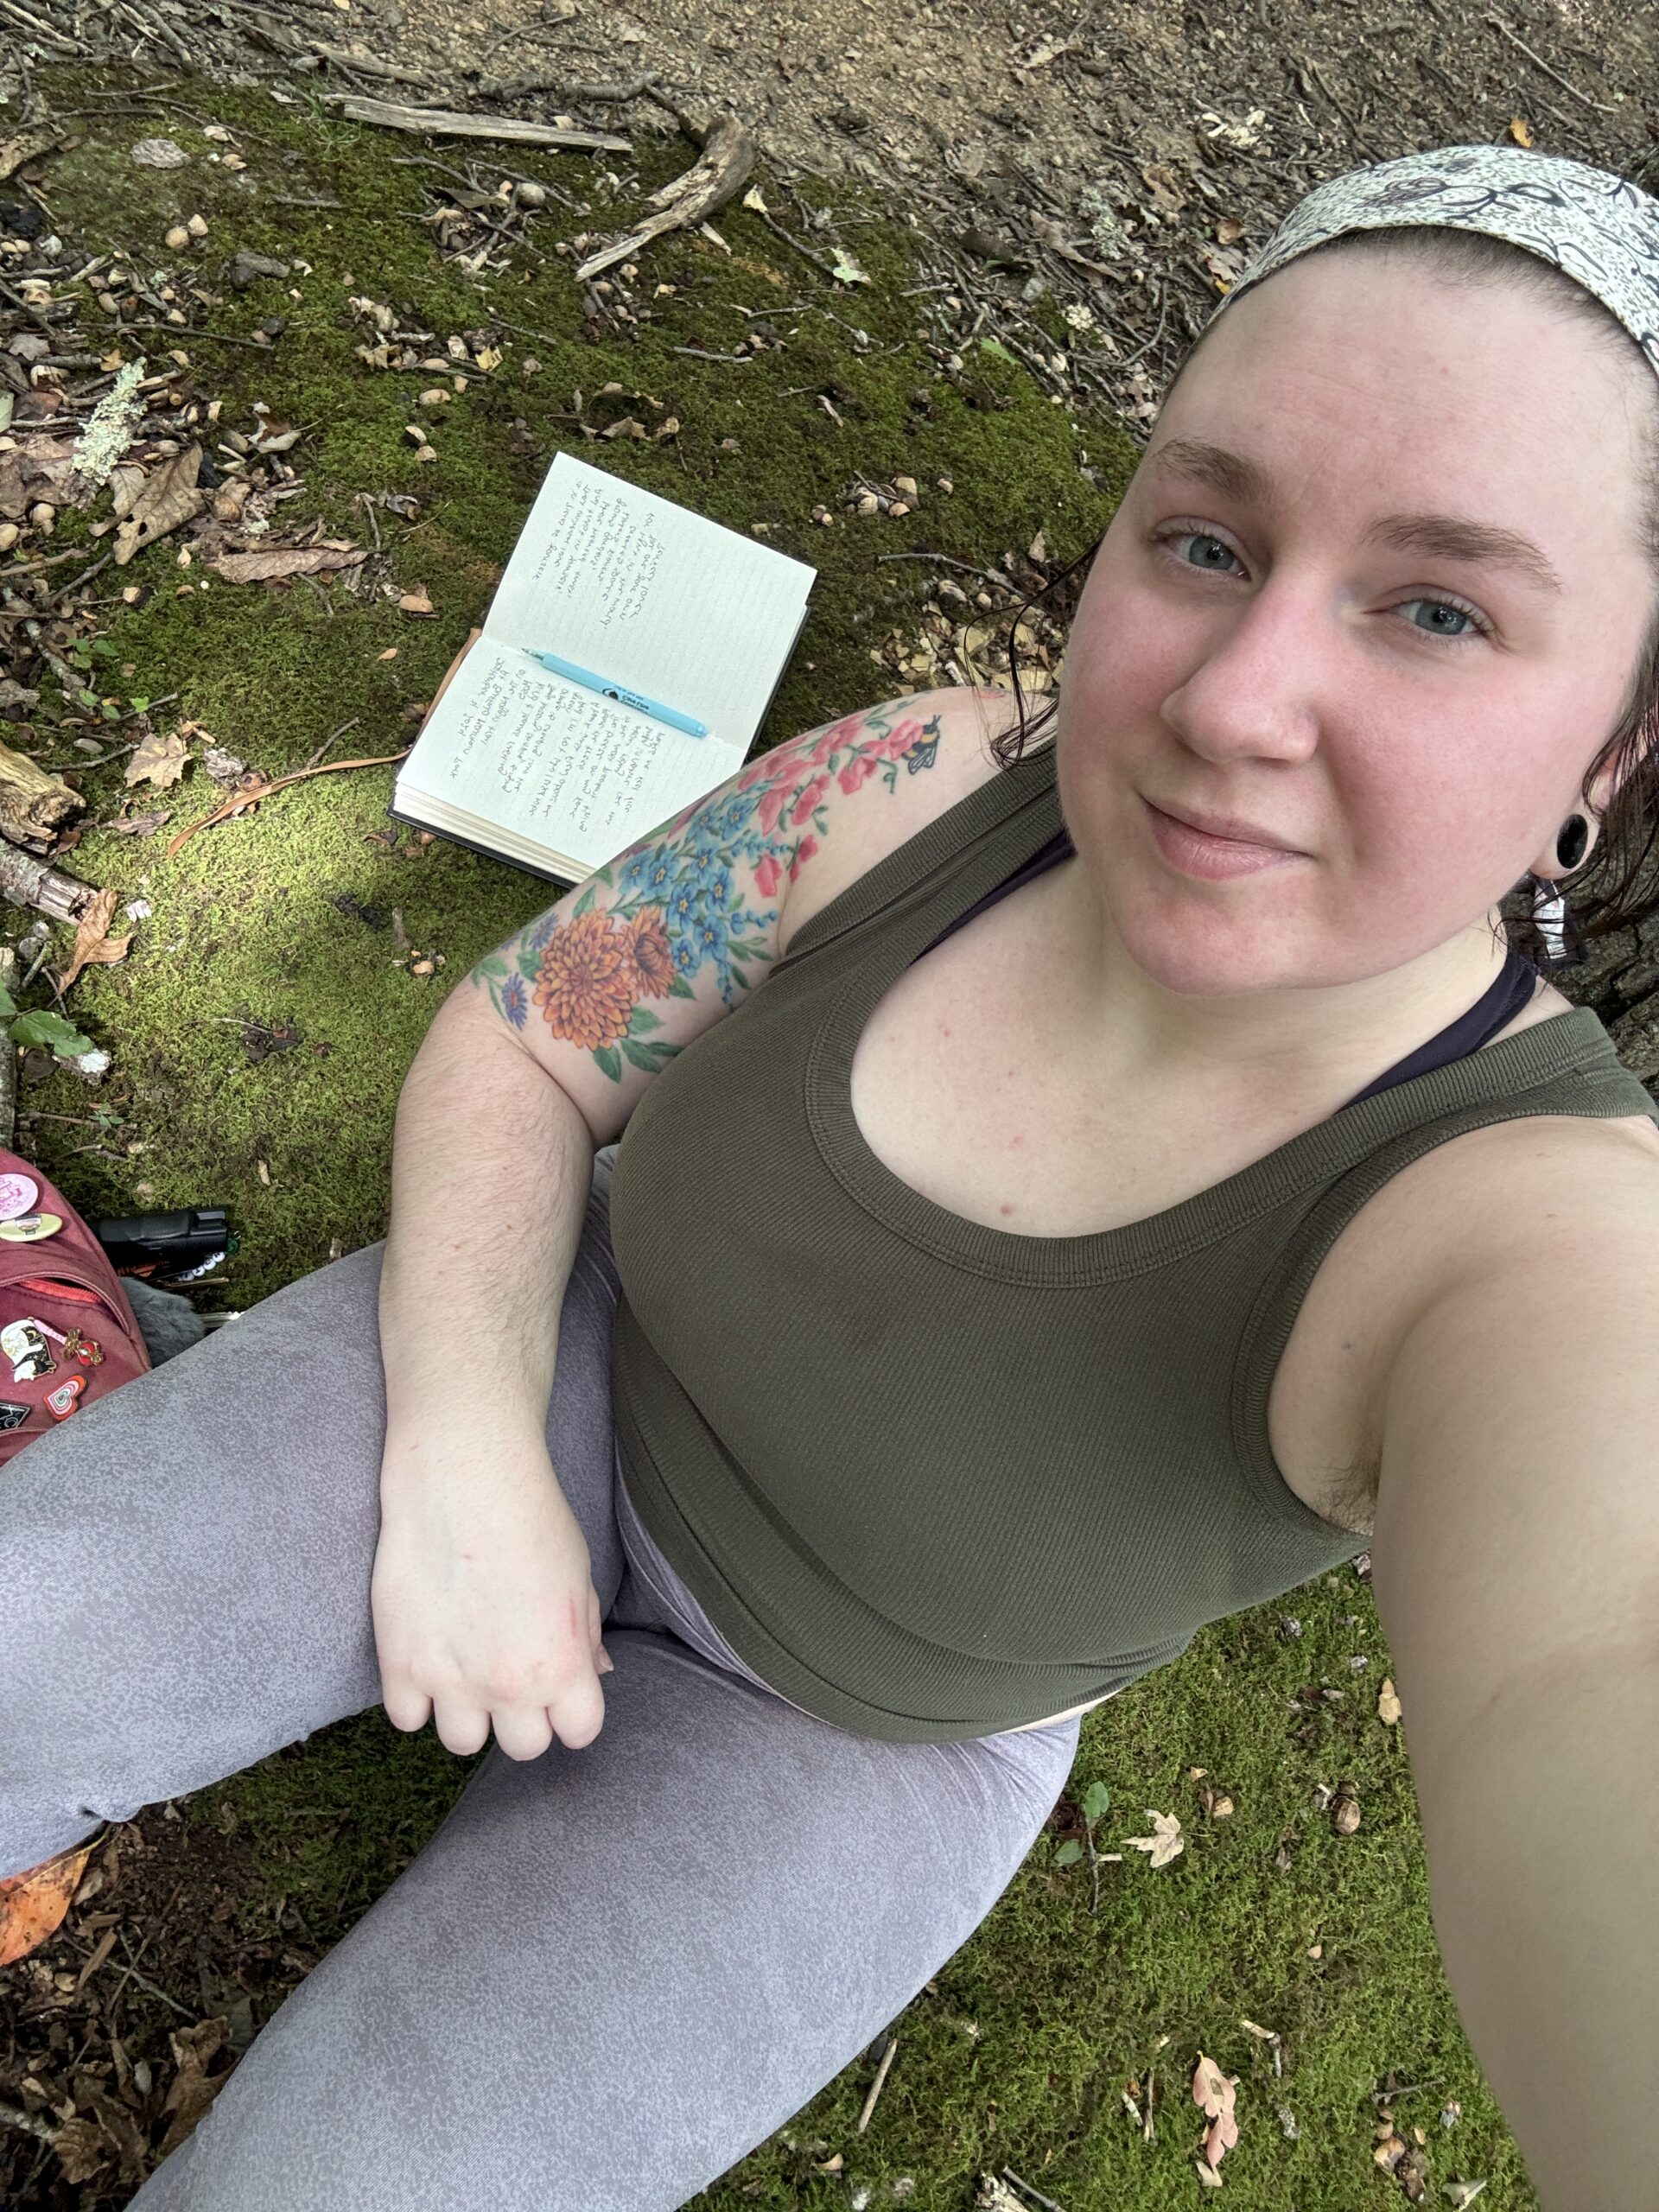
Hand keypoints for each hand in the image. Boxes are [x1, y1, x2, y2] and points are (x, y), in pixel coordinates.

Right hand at [371, 1421, 614, 1760]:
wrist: (464, 1478)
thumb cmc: (531, 1517)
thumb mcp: (578, 1575)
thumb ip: (584, 1635)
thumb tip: (596, 1672)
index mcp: (562, 1666)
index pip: (579, 1733)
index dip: (571, 1710)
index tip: (558, 1688)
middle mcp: (509, 1686)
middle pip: (523, 1748)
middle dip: (521, 1715)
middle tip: (510, 1672)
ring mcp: (451, 1681)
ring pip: (462, 1743)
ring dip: (467, 1711)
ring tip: (465, 1666)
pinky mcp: (400, 1664)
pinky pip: (407, 1719)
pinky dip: (415, 1696)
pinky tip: (426, 1657)